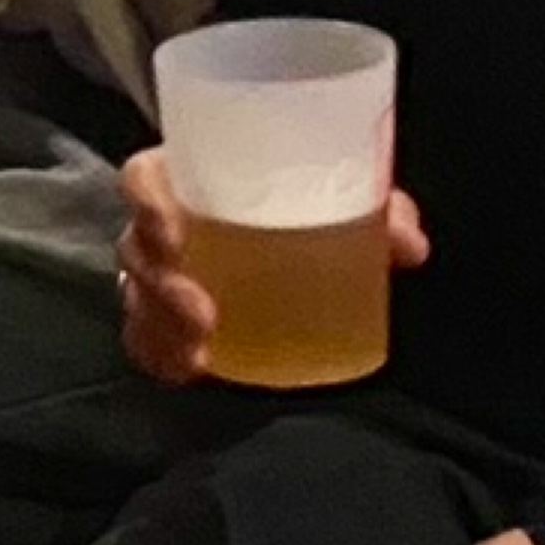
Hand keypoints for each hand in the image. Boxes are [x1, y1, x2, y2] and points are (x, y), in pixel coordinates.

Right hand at [116, 147, 427, 392]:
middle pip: (135, 247)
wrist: (303, 257)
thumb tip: (409, 244)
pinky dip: (164, 355)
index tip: (173, 234)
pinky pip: (147, 342)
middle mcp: (166, 225)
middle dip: (159, 283)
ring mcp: (159, 277)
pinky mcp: (166, 322)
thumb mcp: (349, 202)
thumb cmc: (312, 209)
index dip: (146, 200)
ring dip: (162, 325)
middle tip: (203, 312)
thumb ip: (381, 213)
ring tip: (201, 349)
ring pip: (138, 300)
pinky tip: (191, 368)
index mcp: (193, 179)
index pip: (145, 177)